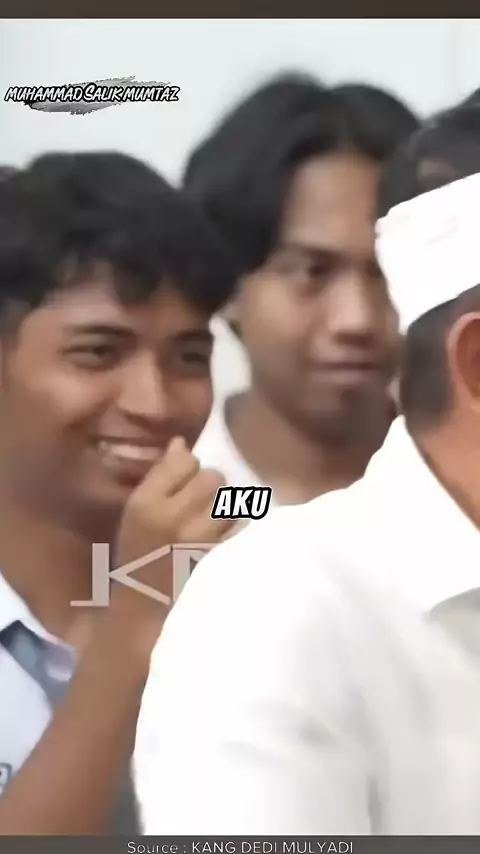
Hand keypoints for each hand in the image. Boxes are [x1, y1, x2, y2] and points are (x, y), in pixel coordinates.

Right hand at [102, 437, 234, 657]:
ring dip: (227, 513)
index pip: (185, 460)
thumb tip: (181, 443)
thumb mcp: (135, 516)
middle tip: (202, 511)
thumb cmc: (138, 562)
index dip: (190, 471)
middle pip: (214, 478)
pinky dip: (237, 534)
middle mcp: (172, 515)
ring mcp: (200, 538)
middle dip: (211, 491)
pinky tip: (223, 546)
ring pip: (232, 502)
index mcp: (145, 502)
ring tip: (213, 531)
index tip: (185, 488)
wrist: (144, 615)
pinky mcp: (220, 558)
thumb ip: (159, 478)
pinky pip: (242, 528)